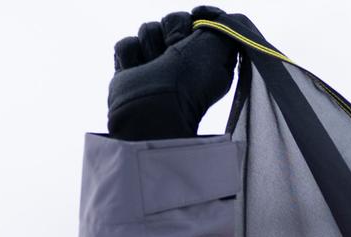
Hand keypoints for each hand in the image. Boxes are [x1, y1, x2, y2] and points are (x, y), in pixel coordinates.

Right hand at [107, 9, 236, 141]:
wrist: (154, 107)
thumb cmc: (191, 81)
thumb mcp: (218, 50)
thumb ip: (224, 27)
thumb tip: (219, 15)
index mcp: (206, 56)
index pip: (198, 20)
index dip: (196, 20)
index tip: (195, 25)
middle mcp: (181, 59)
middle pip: (171, 20)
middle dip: (172, 31)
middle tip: (174, 51)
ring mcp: (154, 64)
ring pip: (147, 29)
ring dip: (151, 44)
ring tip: (155, 66)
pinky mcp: (130, 69)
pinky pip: (126, 44)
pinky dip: (130, 56)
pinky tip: (137, 71)